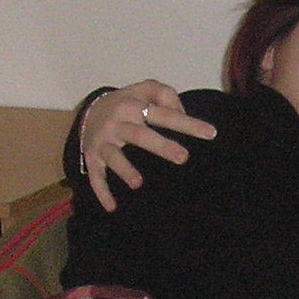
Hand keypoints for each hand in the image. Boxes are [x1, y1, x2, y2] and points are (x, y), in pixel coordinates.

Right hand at [79, 80, 215, 211]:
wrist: (88, 110)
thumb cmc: (126, 103)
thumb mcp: (144, 90)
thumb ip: (165, 95)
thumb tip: (182, 112)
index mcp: (133, 105)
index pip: (163, 113)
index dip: (186, 123)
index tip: (211, 133)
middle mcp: (117, 122)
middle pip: (140, 135)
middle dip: (161, 146)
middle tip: (183, 158)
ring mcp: (103, 141)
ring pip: (114, 156)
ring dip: (124, 170)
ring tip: (138, 184)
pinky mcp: (92, 157)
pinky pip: (96, 176)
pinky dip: (102, 192)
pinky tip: (112, 207)